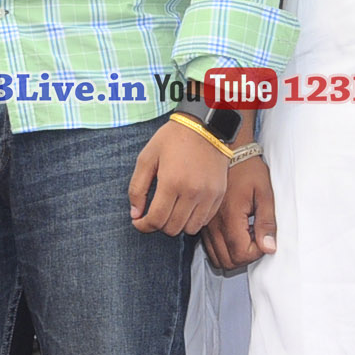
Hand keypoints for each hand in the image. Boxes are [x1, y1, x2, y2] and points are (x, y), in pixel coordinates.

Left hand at [129, 120, 229, 235]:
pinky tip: (186, 207)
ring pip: (190, 229)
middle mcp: (192, 193)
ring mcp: (208, 195)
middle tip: (155, 213)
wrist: (205, 126)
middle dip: (159, 225)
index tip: (138, 221)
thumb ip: (137, 188)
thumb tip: (135, 214)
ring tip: (171, 211)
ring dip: (177, 224)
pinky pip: (204, 221)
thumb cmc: (173, 139)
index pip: (156, 220)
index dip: (143, 226)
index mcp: (171, 182)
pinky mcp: (219, 195)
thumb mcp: (147, 157)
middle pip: (172, 228)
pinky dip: (193, 219)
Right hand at [202, 154, 274, 268]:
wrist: (227, 151)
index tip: (263, 237)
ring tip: (246, 236)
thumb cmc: (248, 168)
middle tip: (256, 238)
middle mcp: (214, 224)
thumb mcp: (264, 193)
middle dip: (245, 257)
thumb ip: (266, 222)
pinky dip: (223, 249)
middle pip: (227, 261)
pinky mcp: (203, 222)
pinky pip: (210, 247)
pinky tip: (235, 232)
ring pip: (217, 257)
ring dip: (234, 254)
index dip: (256, 252)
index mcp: (230, 217)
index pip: (241, 254)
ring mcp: (206, 224)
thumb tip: (269, 248)